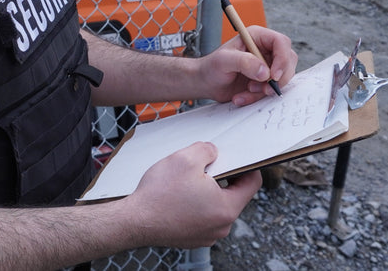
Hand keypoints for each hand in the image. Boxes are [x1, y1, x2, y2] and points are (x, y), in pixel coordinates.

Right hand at [123, 142, 261, 247]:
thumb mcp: (186, 158)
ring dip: (206, 191)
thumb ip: (207, 150)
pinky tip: (178, 195)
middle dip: (221, 177)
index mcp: (227, 208)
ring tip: (186, 181)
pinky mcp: (192, 238)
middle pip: (233, 195)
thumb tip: (213, 152)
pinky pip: (202, 216)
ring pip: (216, 206)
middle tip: (203, 166)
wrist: (135, 221)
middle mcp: (221, 226)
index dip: (247, 165)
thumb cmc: (159, 194)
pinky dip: (195, 204)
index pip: (252, 183)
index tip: (236, 157)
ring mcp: (207, 235)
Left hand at [201, 25, 296, 105]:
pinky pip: (272, 90)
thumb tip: (264, 72)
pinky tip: (242, 97)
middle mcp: (265, 50)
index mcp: (257, 37)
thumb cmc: (211, 67)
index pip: (281, 42)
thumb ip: (244, 62)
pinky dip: (258, 97)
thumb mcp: (224, 61)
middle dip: (277, 78)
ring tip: (246, 91)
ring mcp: (267, 65)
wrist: (206, 82)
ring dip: (265, 89)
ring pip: (282, 78)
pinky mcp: (265, 80)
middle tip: (261, 88)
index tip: (273, 75)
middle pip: (288, 61)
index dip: (282, 59)